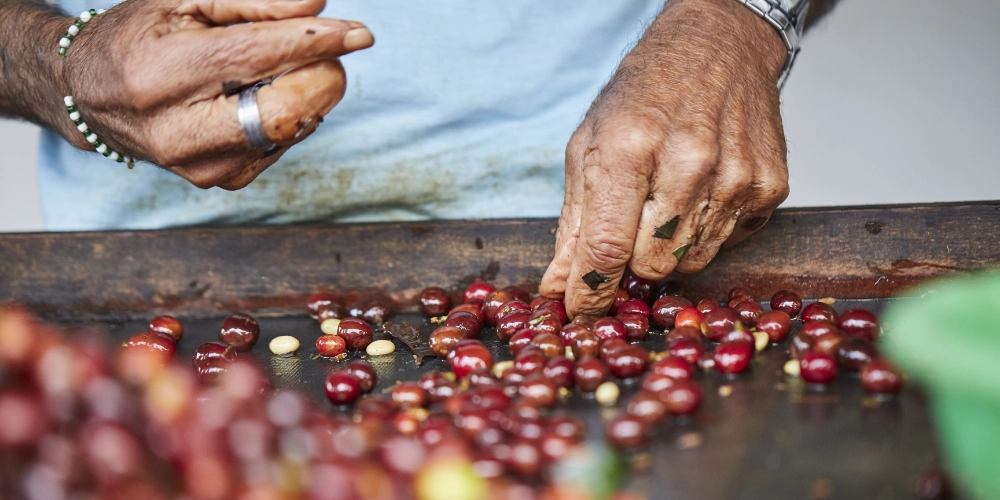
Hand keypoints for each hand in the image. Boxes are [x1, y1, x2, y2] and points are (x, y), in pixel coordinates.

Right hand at [58, 0, 372, 188]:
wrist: (94, 96)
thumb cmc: (145, 36)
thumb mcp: (186, 0)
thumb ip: (252, 1)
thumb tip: (318, 6)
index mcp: (160, 75)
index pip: (254, 57)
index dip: (313, 43)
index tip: (361, 34)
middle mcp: (177, 132)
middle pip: (280, 112)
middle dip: (321, 77)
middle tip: (330, 51)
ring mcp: (200, 167)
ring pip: (288, 131)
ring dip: (306, 95)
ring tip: (280, 70)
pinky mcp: (220, 182)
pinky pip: (281, 145)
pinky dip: (290, 117)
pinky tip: (264, 98)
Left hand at [539, 0, 789, 317]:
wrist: (718, 46)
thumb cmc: (645, 93)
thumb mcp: (589, 144)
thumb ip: (573, 223)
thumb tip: (558, 287)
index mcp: (628, 148)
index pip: (606, 247)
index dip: (589, 291)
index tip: (578, 310)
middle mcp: (687, 164)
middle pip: (650, 266)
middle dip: (632, 261)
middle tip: (630, 226)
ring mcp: (736, 177)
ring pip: (690, 262)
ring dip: (670, 247)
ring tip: (667, 199)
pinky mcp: (770, 187)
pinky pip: (728, 244)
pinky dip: (707, 231)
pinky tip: (701, 191)